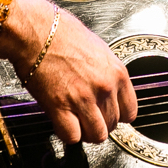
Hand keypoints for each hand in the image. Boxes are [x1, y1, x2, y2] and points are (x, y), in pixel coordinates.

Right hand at [0, 0, 136, 143]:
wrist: (37, 31)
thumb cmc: (63, 34)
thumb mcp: (99, 51)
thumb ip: (107, 73)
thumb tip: (108, 90)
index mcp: (117, 73)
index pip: (130, 111)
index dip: (117, 117)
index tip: (107, 116)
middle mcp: (105, 87)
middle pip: (112, 125)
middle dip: (99, 125)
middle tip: (87, 119)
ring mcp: (84, 98)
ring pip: (96, 135)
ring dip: (86, 134)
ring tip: (76, 124)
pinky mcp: (60, 107)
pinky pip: (72, 136)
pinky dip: (68, 135)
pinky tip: (62, 123)